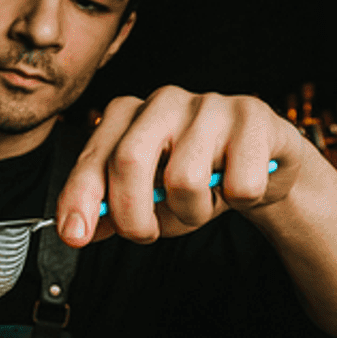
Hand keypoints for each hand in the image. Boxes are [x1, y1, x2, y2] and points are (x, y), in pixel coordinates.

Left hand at [54, 88, 308, 246]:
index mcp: (127, 115)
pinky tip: (242, 185)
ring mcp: (208, 103)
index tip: (74, 236)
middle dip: (132, 214)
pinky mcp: (252, 114)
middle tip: (147, 236)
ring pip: (184, 179)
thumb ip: (110, 212)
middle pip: (129, 160)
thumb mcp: (148, 200)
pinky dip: (240, 200)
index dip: (80, 197)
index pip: (94, 157)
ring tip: (205, 203)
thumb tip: (76, 231)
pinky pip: (238, 184)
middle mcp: (163, 101)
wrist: (263, 166)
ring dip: (194, 212)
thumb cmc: (196, 181)